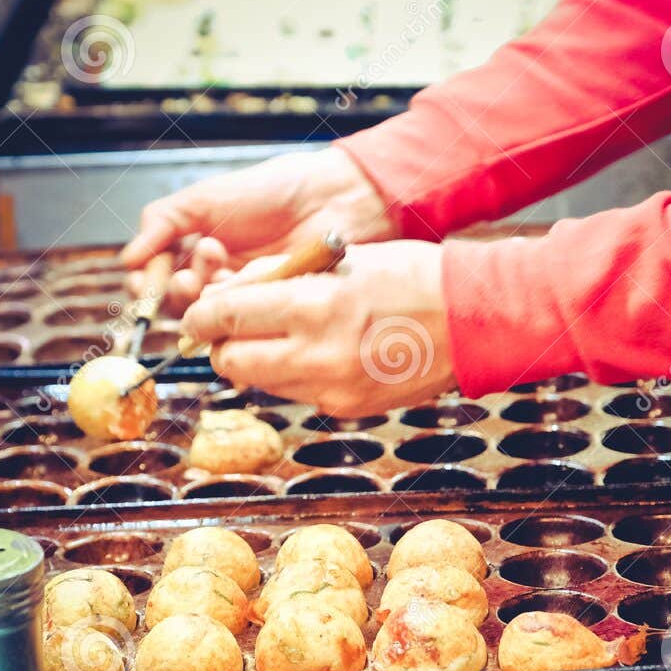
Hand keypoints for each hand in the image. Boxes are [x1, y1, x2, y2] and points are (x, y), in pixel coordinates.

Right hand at [120, 147, 397, 312]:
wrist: (327, 198)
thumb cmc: (269, 191)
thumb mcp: (203, 198)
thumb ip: (162, 223)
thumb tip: (127, 259)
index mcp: (194, 246)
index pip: (156, 276)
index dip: (147, 281)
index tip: (145, 276)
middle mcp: (215, 275)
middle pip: (176, 302)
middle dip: (173, 291)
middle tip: (185, 276)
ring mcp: (240, 294)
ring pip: (204, 313)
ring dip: (201, 293)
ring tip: (215, 261)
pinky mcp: (265, 310)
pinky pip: (236, 319)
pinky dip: (231, 302)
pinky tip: (239, 276)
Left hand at [180, 241, 457, 416]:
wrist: (471, 319)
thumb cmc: (409, 276)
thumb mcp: (338, 262)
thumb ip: (279, 281)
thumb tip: (226, 297)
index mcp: (313, 306)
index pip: (226, 318)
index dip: (201, 315)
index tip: (198, 311)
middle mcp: (316, 355)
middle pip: (231, 362)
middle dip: (222, 344)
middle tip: (230, 328)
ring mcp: (330, 389)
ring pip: (260, 383)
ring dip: (256, 361)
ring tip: (280, 335)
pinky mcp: (345, 409)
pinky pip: (295, 394)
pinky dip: (291, 374)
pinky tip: (316, 352)